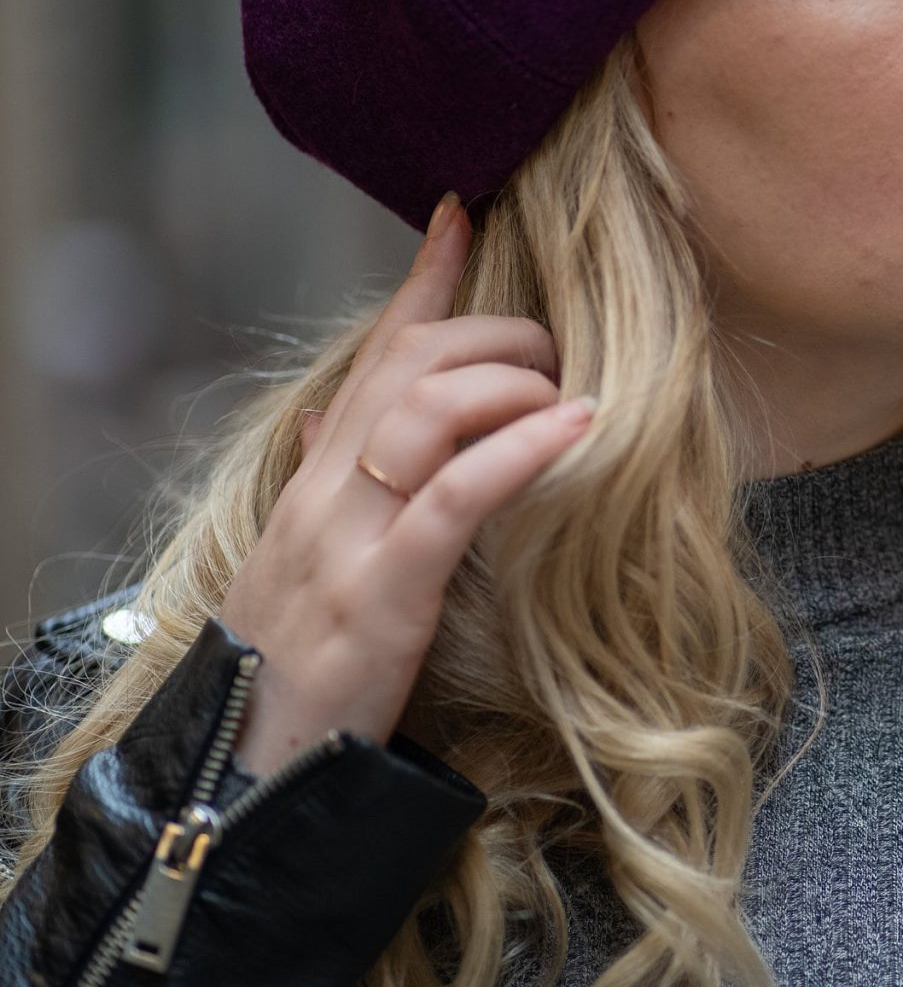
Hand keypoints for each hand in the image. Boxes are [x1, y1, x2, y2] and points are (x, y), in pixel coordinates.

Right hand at [218, 192, 593, 777]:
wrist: (242, 771)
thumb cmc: (294, 673)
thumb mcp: (305, 563)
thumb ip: (325, 482)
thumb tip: (333, 414)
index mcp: (317, 482)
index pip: (374, 355)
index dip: (423, 282)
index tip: (463, 215)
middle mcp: (326, 492)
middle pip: (415, 364)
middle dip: (499, 336)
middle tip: (561, 359)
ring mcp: (349, 539)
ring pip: (431, 409)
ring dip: (516, 382)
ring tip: (576, 395)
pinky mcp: (382, 595)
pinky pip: (454, 499)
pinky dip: (522, 452)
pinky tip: (578, 430)